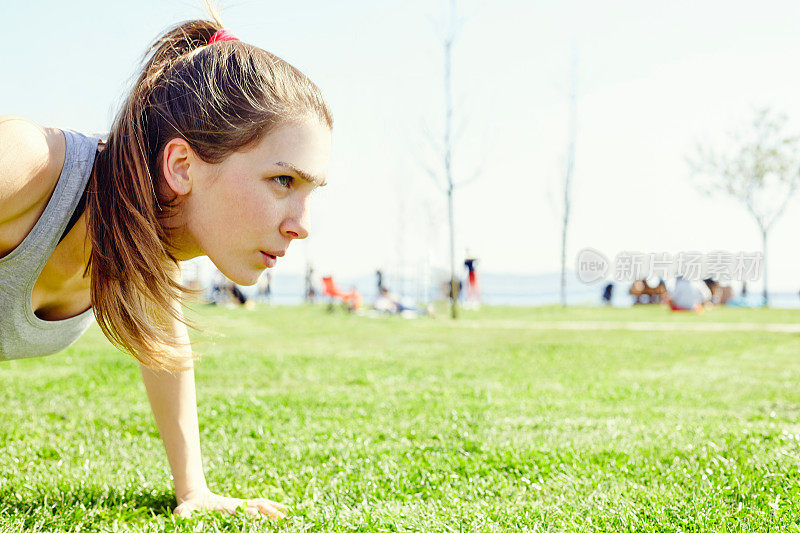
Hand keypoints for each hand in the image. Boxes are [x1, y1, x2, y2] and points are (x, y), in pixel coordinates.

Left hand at [173, 487, 287, 519]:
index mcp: (225, 508)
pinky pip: (262, 506)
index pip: (240, 510)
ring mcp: (241, 504)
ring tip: (287, 516)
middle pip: (256, 507)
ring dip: (274, 510)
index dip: (248, 512)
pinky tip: (284, 512)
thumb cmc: (189, 507)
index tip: (255, 515)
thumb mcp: (183, 511)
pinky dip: (273, 507)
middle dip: (268, 512)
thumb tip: (177, 514)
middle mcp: (237, 505)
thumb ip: (181, 513)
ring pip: (262, 506)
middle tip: (281, 518)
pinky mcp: (244, 506)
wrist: (194, 497)